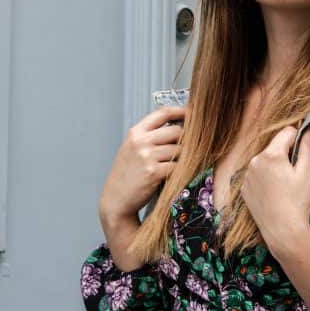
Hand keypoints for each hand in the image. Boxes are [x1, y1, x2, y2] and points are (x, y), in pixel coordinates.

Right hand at [98, 104, 185, 222]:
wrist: (116, 199)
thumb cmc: (126, 175)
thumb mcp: (132, 148)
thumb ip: (150, 136)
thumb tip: (178, 126)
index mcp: (135, 132)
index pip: (163, 113)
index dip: (181, 111)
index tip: (193, 114)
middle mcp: (140, 142)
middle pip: (176, 130)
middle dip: (186, 139)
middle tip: (189, 148)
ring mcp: (147, 157)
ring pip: (180, 150)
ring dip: (184, 158)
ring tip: (181, 165)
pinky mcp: (154, 172)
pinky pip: (178, 166)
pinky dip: (181, 171)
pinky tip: (177, 175)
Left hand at [239, 122, 309, 249]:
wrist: (282, 231)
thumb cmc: (298, 202)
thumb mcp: (306, 172)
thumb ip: (308, 145)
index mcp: (271, 154)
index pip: (287, 132)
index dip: (298, 138)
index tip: (304, 153)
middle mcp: (255, 161)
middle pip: (274, 147)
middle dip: (286, 154)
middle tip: (296, 174)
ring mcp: (247, 175)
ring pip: (265, 161)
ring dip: (275, 166)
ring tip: (285, 186)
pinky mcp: (244, 188)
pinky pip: (256, 175)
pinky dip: (265, 179)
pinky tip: (275, 193)